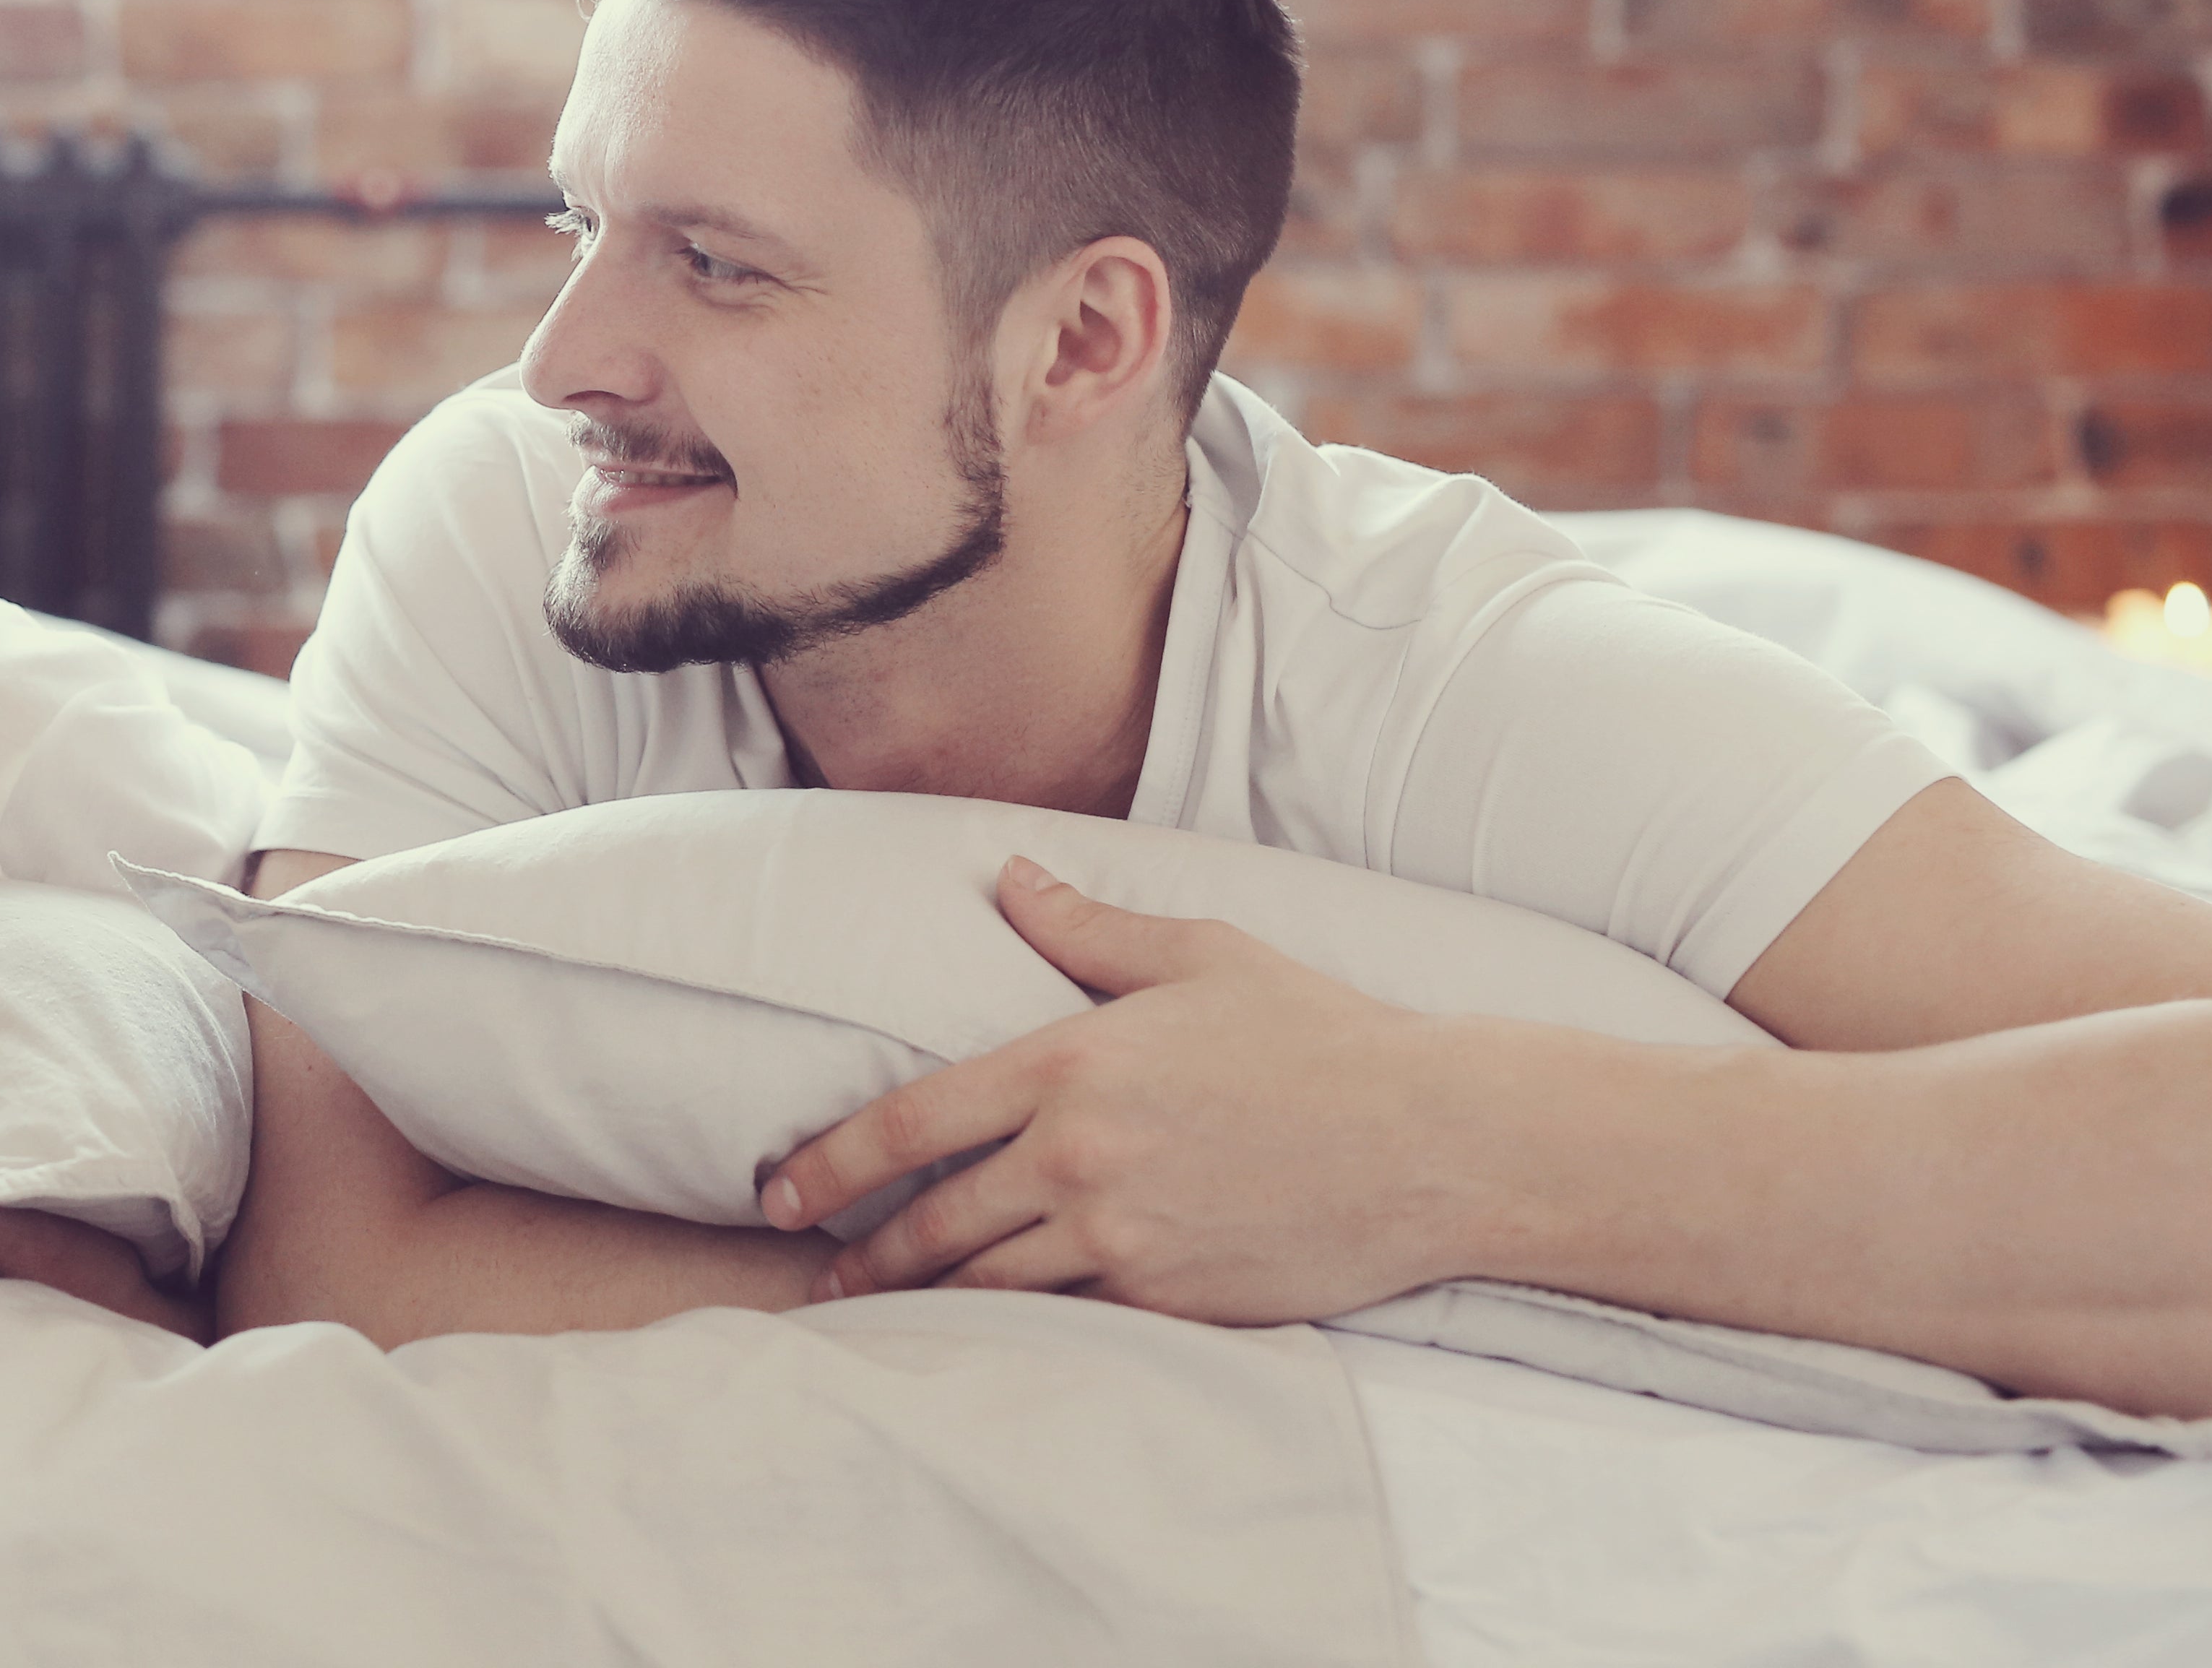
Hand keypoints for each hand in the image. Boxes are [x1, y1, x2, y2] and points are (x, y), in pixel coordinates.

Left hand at [758, 857, 1488, 1324]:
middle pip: (932, 1221)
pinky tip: (982, 1333)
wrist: (1434, 1140)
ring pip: (988, 1285)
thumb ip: (1087, 926)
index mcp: (1069, 1065)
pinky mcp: (1172, 1300)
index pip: (910, 1123)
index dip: (827, 1163)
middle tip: (815, 1265)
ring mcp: (1124, 1239)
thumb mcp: (1198, 955)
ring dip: (923, 1299)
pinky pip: (1066, 1322)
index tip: (777, 1190)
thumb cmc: (1319, 1034)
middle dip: (861, 1250)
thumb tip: (1007, 877)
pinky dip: (1013, 1329)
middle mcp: (1079, 1159)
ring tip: (875, 1306)